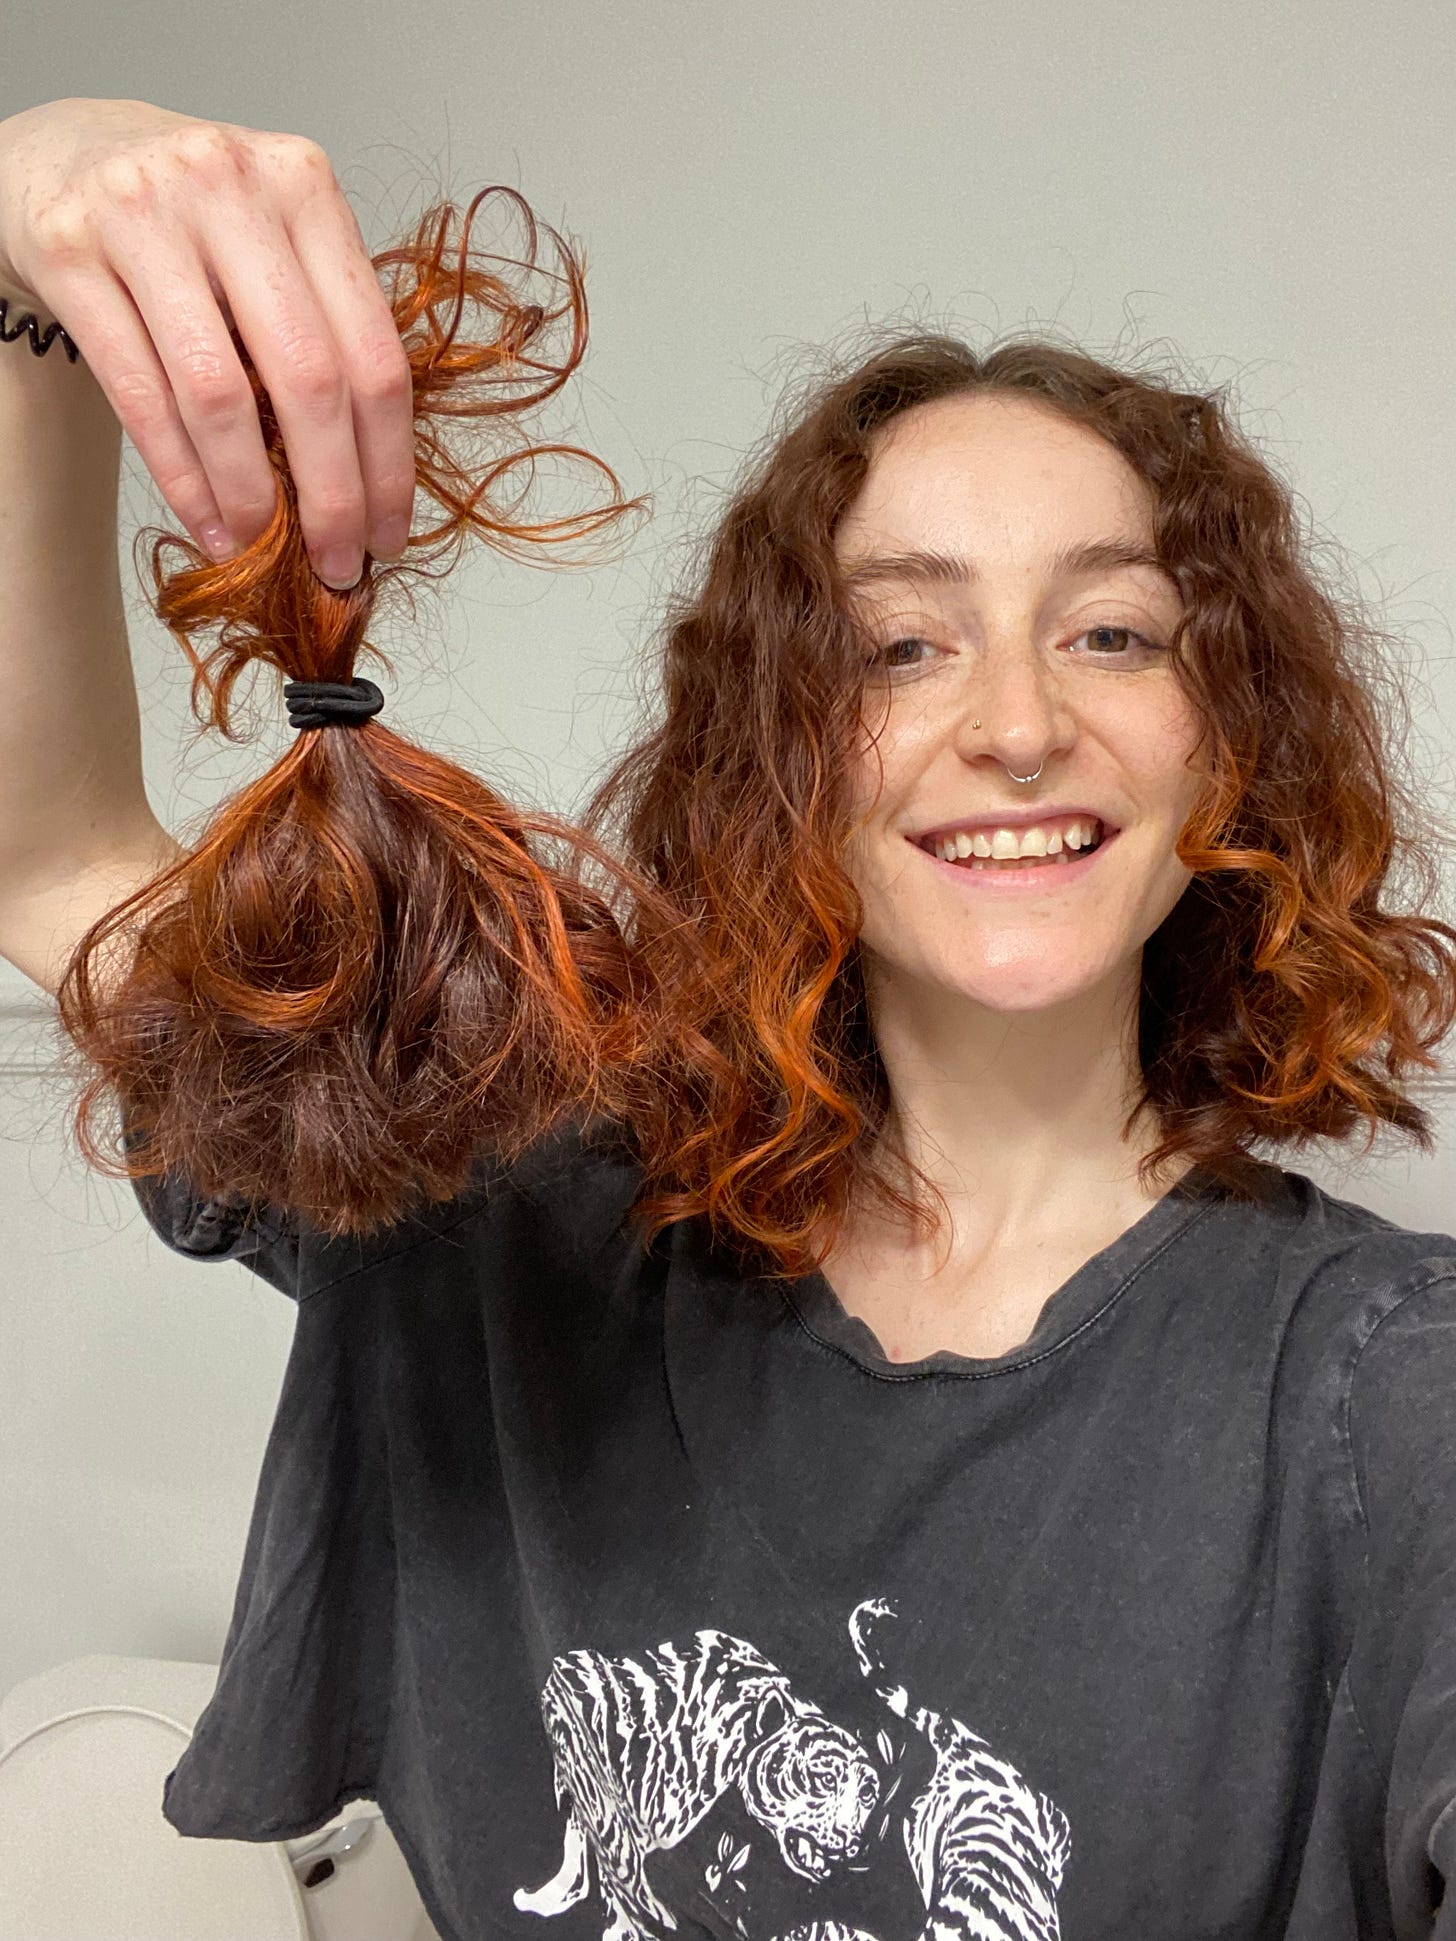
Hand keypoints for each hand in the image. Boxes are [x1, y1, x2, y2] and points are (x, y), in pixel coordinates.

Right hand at [0, 96, 415, 588]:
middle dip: (330, 494)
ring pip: (218, 394)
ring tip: (261, 550)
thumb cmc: (188, 222)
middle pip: (309, 378)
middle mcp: (228, 184)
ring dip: (249, 495)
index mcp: (303, 186)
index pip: (373, 352)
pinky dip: (182, 478)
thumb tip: (366, 486)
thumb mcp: (271, 244)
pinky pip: (141, 395)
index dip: (388, 463)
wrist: (61, 156)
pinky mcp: (66, 249)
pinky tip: (206, 523)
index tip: (389, 535)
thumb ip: (321, 331)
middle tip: (335, 563)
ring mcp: (141, 211)